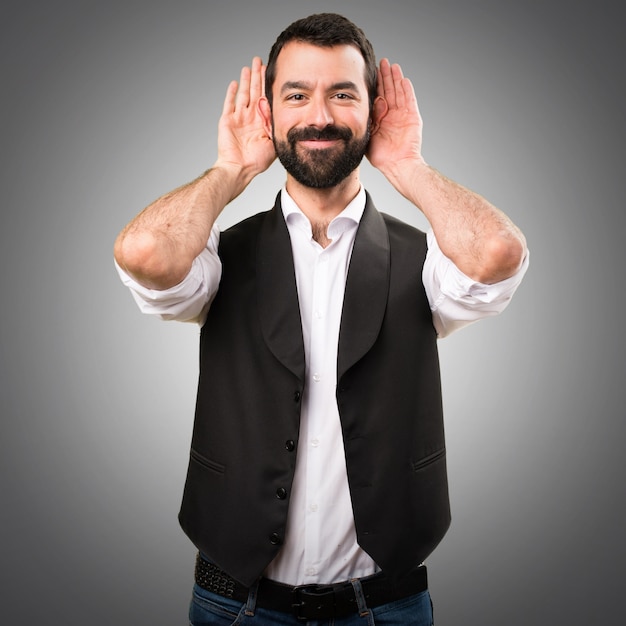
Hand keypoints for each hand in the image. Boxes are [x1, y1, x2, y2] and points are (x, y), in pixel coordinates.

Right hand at [216, 57, 275, 181]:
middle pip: (254, 91)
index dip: (268, 85)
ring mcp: (238, 118)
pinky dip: (231, 93)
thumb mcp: (273, 142)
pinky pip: (229, 104)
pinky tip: (234, 82)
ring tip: (249, 66)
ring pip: (243, 94)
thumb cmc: (257, 160)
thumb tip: (285, 113)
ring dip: (245, 80)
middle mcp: (250, 117)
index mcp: (262, 121)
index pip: (265, 98)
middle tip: (259, 60)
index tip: (272, 72)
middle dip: (257, 76)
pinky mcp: (227, 120)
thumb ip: (276, 126)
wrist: (240, 168)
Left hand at [367, 59, 425, 176]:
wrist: (397, 165)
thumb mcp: (367, 135)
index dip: (375, 85)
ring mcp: (403, 115)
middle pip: (389, 91)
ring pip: (399, 92)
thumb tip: (360, 107)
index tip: (370, 72)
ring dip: (395, 79)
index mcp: (381, 119)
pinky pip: (410, 100)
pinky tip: (403, 79)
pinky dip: (406, 90)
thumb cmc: (381, 156)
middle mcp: (392, 115)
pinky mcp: (413, 117)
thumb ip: (366, 120)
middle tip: (381, 62)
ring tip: (392, 65)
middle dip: (385, 77)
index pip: (378, 97)